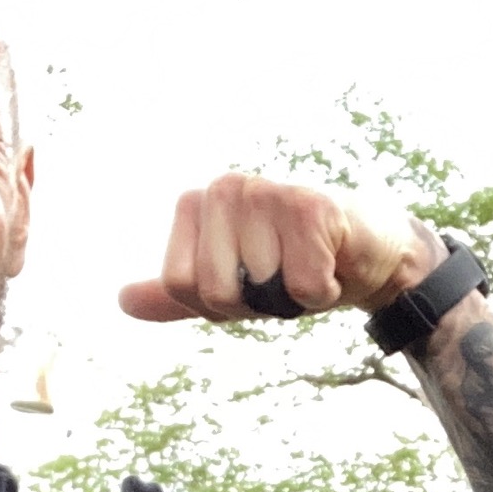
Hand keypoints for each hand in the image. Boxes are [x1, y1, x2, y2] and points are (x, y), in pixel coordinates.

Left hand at [119, 175, 442, 321]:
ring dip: (294, 298)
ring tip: (312, 265)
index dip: (221, 304)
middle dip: (258, 303)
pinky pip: (302, 287)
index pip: (181, 285)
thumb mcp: (232, 284)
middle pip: (217, 292)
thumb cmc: (297, 264)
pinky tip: (333, 263)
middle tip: (285, 274)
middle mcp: (225, 187)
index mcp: (196, 203)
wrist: (369, 252)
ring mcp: (266, 192)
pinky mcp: (311, 207)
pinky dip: (324, 292)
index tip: (252, 281)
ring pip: (261, 291)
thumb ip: (180, 292)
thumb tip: (123, 302)